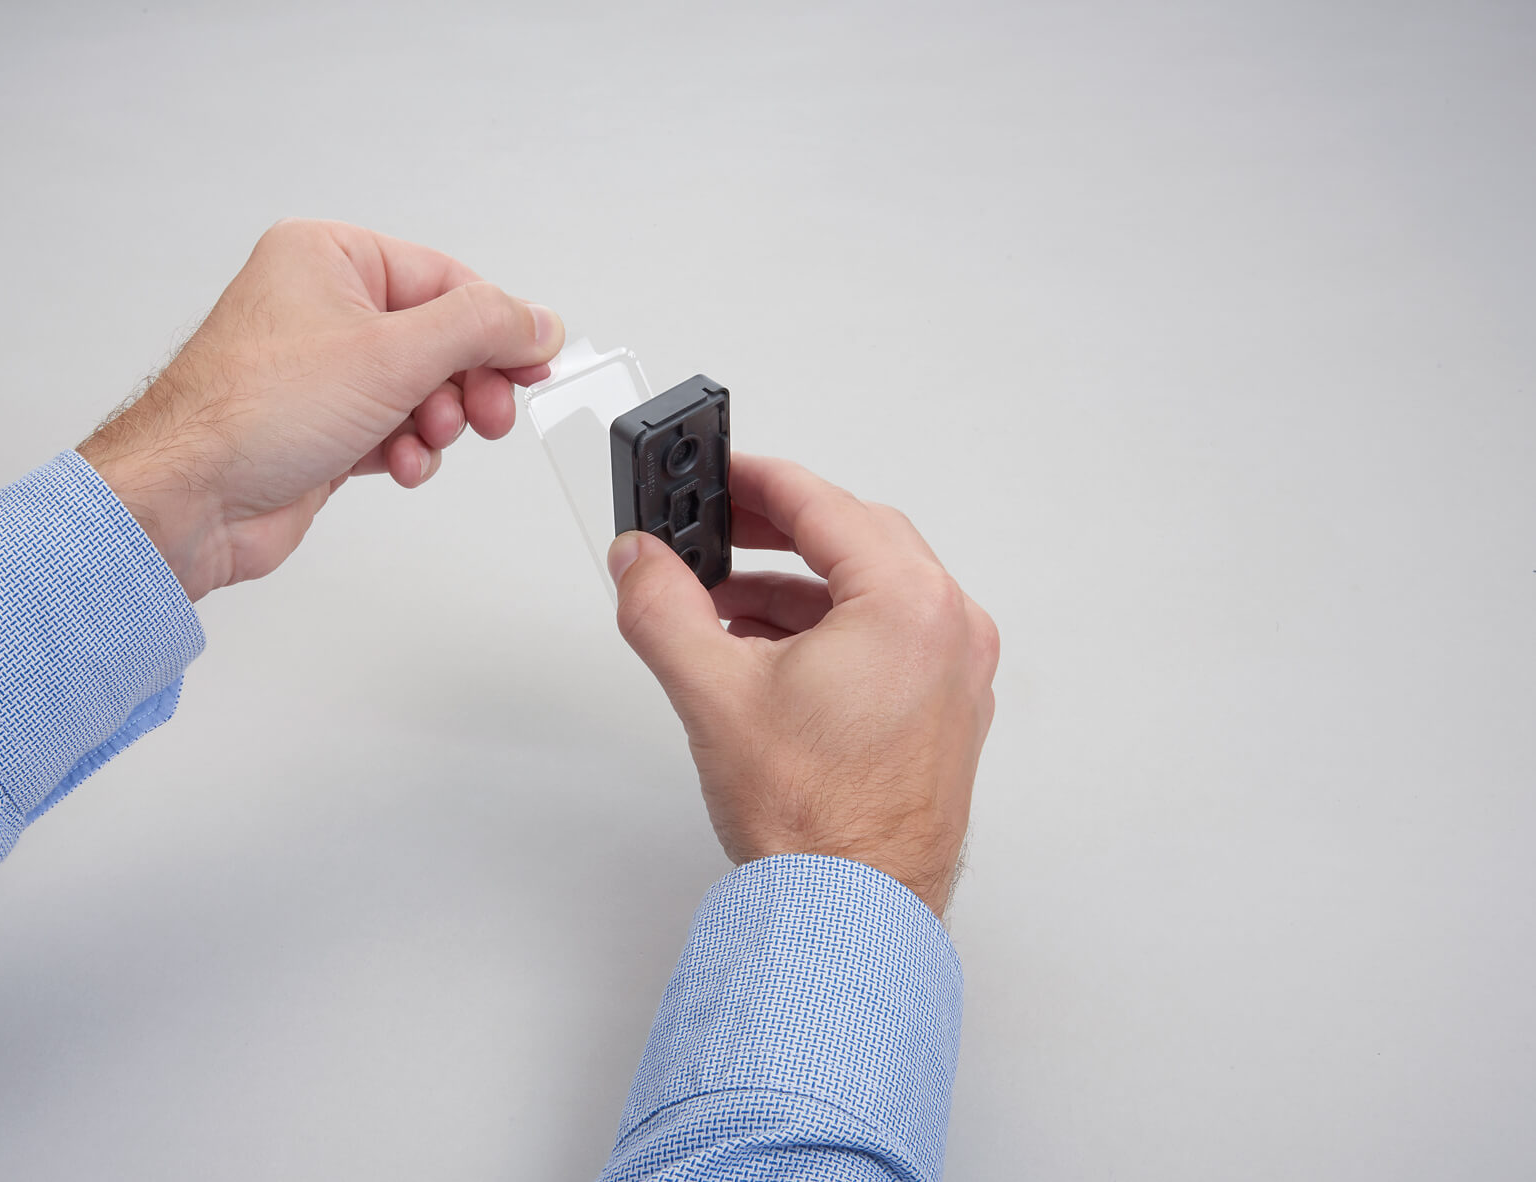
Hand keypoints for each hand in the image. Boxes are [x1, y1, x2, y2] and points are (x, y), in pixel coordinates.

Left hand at [77, 219, 564, 599]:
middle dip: (466, 383)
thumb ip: (481, 329)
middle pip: (439, 338)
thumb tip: (536, 321)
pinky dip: (407, 450)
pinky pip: (394, 429)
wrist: (189, 501)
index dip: (495, 326)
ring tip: (424, 440)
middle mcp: (321, 305)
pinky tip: (397, 465)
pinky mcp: (321, 427)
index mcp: (327, 257)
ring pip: (421, 390)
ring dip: (436, 424)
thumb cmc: (251, 414)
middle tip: (488, 414)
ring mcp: (321, 370)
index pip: (445, 279)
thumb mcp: (393, 353)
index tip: (534, 362)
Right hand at [606, 455, 998, 915]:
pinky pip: (887, 637)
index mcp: (907, 605)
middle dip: (775, 533)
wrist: (853, 916)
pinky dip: (827, 629)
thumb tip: (638, 560)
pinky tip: (765, 654)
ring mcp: (956, 673)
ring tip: (720, 607)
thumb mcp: (713, 693)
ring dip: (795, 587)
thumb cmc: (815, 823)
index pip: (824, 504)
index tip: (717, 470)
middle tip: (715, 529)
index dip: (757, 479)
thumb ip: (662, 607)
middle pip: (856, 538)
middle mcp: (949, 629)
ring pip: (870, 591)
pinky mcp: (946, 711)